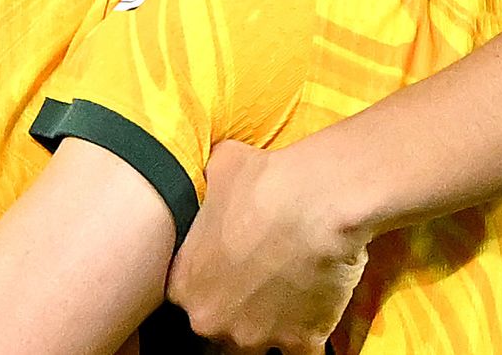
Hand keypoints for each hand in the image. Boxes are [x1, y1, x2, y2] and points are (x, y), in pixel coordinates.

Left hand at [167, 142, 372, 354]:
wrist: (317, 201)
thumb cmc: (262, 180)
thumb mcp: (221, 166)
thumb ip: (209, 181)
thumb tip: (212, 170)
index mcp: (184, 285)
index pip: (186, 297)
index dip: (207, 282)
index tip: (225, 269)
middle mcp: (212, 321)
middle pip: (216, 327)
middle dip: (233, 310)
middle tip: (256, 282)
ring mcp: (256, 337)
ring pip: (254, 345)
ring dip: (267, 328)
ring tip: (286, 299)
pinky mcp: (300, 342)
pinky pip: (301, 354)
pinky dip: (307, 340)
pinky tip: (315, 318)